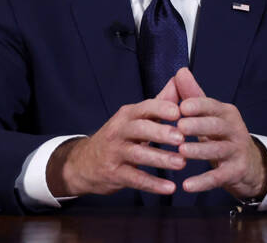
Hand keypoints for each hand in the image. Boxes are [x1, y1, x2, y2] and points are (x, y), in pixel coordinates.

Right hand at [47, 79, 185, 196]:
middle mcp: (118, 131)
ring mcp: (115, 153)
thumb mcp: (134, 118)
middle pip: (139, 129)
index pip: (143, 108)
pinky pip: (134, 179)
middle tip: (181, 137)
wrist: (84, 162)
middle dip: (160, 132)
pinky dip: (152, 184)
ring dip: (160, 159)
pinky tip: (169, 188)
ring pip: (137, 154)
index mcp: (126, 115)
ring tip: (181, 163)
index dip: (160, 108)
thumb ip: (159, 101)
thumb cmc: (119, 137)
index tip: (178, 111)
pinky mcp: (114, 174)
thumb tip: (179, 78)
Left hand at [174, 68, 266, 199]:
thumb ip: (193, 95)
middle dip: (198, 125)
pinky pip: (218, 177)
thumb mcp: (210, 114)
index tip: (181, 106)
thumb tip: (180, 71)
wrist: (249, 164)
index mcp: (226, 112)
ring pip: (218, 150)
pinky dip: (202, 182)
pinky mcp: (235, 172)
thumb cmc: (222, 134)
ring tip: (181, 151)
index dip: (198, 105)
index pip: (212, 106)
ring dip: (199, 151)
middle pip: (216, 126)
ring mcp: (236, 151)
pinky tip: (187, 185)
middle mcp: (234, 129)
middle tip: (179, 126)